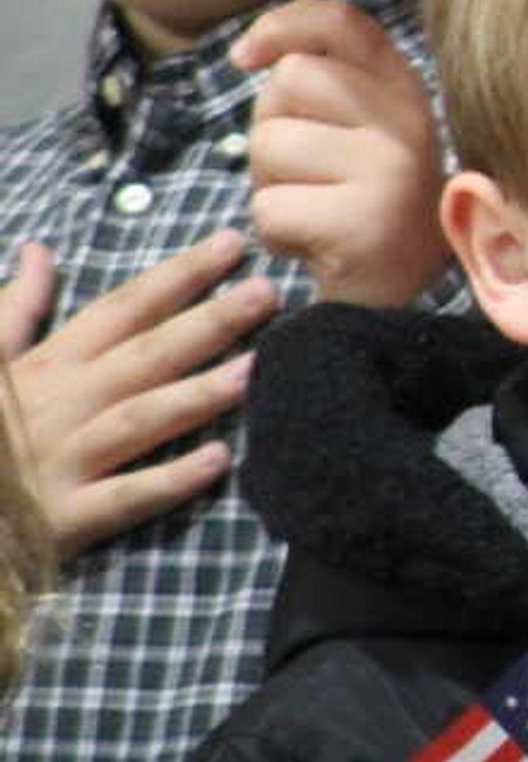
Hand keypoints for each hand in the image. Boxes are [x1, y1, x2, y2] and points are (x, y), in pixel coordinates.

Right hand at [0, 232, 277, 557]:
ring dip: (199, 393)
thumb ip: (14, 309)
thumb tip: (38, 249)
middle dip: (207, 321)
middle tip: (268, 291)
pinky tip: (220, 460)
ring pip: (142, 419)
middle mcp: (64, 405)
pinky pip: (125, 497)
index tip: (233, 243)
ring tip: (258, 367)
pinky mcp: (65, 519)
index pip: (123, 309)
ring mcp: (66, 462)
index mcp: (48, 366)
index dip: (178, 274)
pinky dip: (170, 480)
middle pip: (146, 356)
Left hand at [234, 0, 448, 308]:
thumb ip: (323, 80)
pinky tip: (313, 241)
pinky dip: (274, 230)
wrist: (402, 289)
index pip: (342, 22)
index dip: (283, 25)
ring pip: (270, 144)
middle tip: (304, 167)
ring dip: (269, 182)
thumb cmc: (359, 198)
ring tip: (311, 205)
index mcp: (404, 88)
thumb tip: (250, 52)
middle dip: (272, 123)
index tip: (246, 56)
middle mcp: (408, 120)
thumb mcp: (358, 126)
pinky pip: (269, 206)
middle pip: (291, 79)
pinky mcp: (363, 222)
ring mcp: (390, 170)